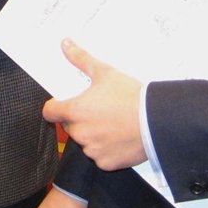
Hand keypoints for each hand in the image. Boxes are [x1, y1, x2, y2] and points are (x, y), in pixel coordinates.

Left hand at [42, 39, 145, 169]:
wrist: (157, 122)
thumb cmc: (131, 97)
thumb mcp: (104, 72)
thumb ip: (81, 58)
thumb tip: (66, 44)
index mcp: (75, 111)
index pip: (50, 112)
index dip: (55, 106)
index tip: (63, 103)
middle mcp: (80, 132)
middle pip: (69, 126)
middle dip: (78, 119)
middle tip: (97, 110)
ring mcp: (93, 149)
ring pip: (85, 141)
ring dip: (92, 134)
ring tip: (111, 123)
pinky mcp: (106, 163)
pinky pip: (99, 156)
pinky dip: (106, 149)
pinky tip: (118, 137)